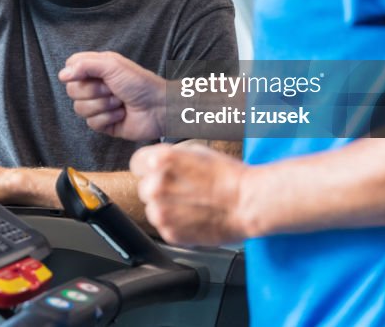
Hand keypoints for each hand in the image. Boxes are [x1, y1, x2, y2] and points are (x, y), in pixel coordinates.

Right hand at [59, 51, 167, 140]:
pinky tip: (121, 114)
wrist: (159, 107)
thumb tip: (62, 74)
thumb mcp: (112, 65)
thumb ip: (85, 65)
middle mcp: (95, 86)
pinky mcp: (104, 124)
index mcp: (96, 69)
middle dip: (94, 91)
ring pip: (80, 109)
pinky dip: (108, 118)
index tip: (90, 74)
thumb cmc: (140, 83)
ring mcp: (98, 106)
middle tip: (112, 89)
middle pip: (72, 91)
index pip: (70, 68)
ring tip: (119, 102)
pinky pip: (91, 124)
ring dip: (103, 106)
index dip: (76, 73)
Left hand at [131, 142, 247, 245]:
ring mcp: (161, 212)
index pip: (137, 164)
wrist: (248, 202)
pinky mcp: (170, 233)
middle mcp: (156, 186)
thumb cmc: (228, 175)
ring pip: (153, 209)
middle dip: (160, 189)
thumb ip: (168, 157)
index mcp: (160, 161)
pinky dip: (176, 224)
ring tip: (192, 204)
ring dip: (167, 208)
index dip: (150, 168)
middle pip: (144, 188)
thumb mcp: (194, 150)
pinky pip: (165, 227)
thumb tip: (155, 163)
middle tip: (184, 190)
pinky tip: (195, 216)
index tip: (157, 172)